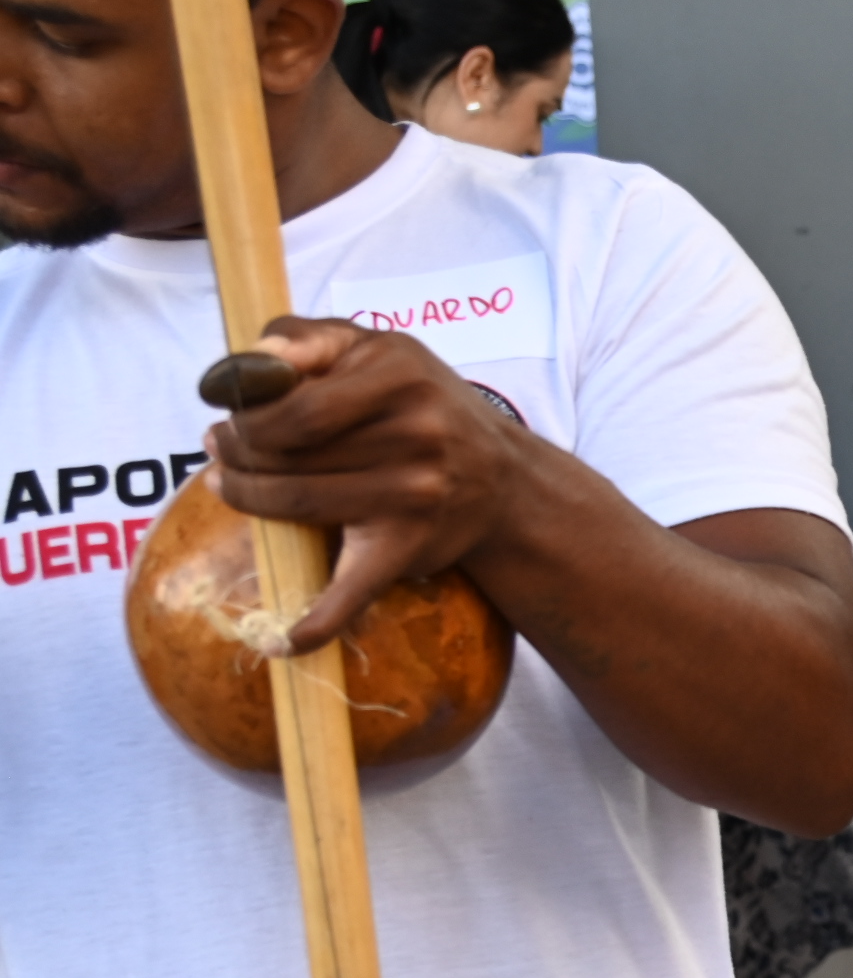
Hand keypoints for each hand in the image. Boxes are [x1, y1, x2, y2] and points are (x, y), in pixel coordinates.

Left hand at [199, 315, 540, 651]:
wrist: (505, 479)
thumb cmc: (424, 403)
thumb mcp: (377, 348)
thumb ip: (308, 337)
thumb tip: (250, 363)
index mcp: (400, 375)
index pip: (293, 405)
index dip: (245, 417)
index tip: (224, 420)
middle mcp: (417, 435)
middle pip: (290, 454)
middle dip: (239, 456)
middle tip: (222, 453)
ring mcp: (416, 496)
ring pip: (300, 505)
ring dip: (250, 502)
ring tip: (233, 488)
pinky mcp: (412, 547)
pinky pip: (357, 589)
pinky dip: (321, 620)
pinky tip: (285, 641)